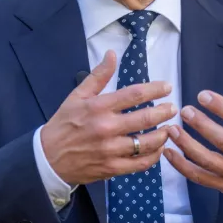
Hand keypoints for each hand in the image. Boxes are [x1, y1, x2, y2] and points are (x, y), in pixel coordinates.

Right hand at [41, 50, 175, 184]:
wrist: (48, 158)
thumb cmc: (64, 123)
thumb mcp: (77, 95)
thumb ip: (98, 76)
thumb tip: (112, 54)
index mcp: (99, 107)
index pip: (134, 94)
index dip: (155, 89)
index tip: (167, 87)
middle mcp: (106, 128)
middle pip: (145, 118)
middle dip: (165, 111)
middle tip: (174, 107)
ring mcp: (110, 150)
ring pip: (146, 142)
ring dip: (163, 134)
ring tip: (169, 128)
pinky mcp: (112, 168)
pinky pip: (140, 163)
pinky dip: (154, 156)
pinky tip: (159, 148)